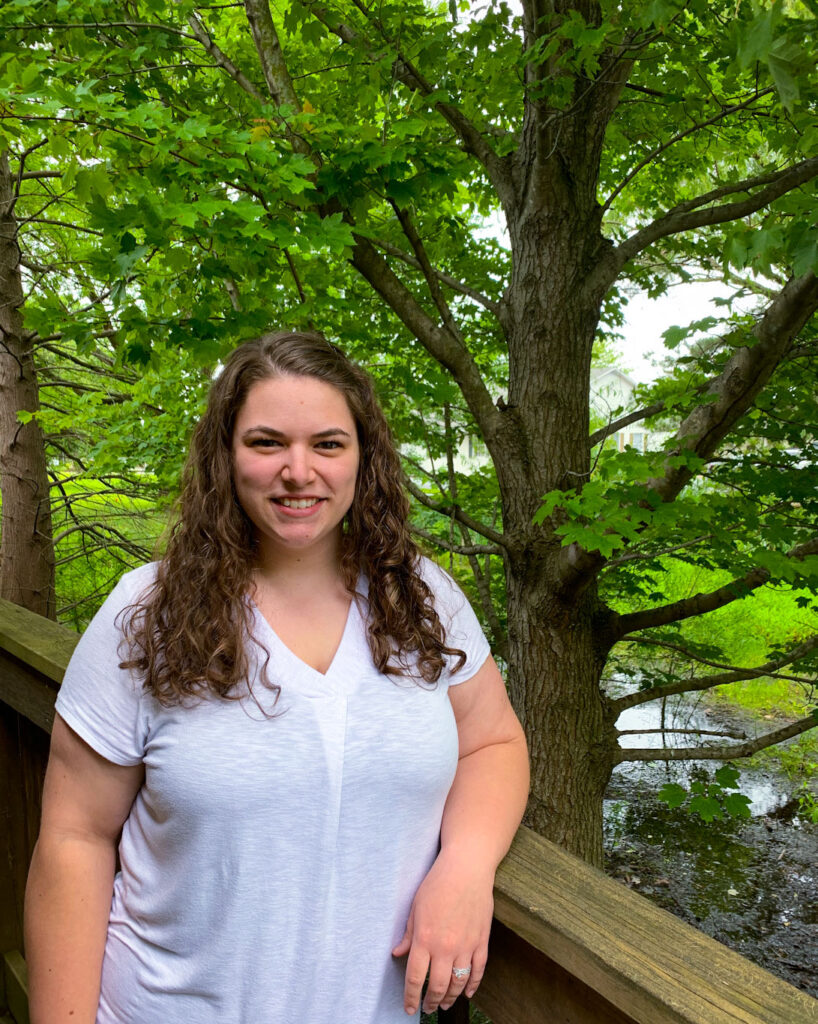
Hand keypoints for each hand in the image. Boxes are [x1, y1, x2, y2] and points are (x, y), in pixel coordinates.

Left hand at [391, 850, 493, 1015]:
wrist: (467, 869)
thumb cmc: (438, 884)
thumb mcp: (416, 907)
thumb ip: (408, 935)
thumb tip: (398, 954)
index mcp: (425, 938)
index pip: (416, 978)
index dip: (411, 998)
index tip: (409, 1008)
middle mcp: (446, 947)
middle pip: (438, 986)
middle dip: (431, 1002)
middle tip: (427, 1008)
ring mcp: (466, 946)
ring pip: (458, 983)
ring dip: (450, 998)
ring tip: (444, 1004)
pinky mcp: (482, 941)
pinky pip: (478, 971)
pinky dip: (473, 985)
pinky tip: (467, 993)